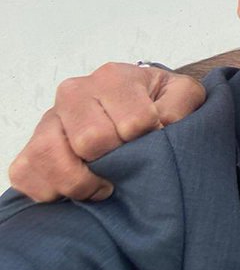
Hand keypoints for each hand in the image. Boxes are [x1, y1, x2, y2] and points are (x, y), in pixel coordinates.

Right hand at [8, 62, 206, 201]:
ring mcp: (47, 121)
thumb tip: (162, 124)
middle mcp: (74, 93)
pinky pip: (26, 175)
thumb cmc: (156, 104)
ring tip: (104, 185)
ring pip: (51, 157)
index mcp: (113, 78)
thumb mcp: (182, 95)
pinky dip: (51, 191)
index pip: (134, 122)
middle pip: (91, 140)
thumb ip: (181, 104)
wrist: (130, 107)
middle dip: (116, 161)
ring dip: (82, 182)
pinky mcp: (29, 149)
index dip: (149, 141)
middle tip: (128, 165)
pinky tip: (77, 189)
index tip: (154, 142)